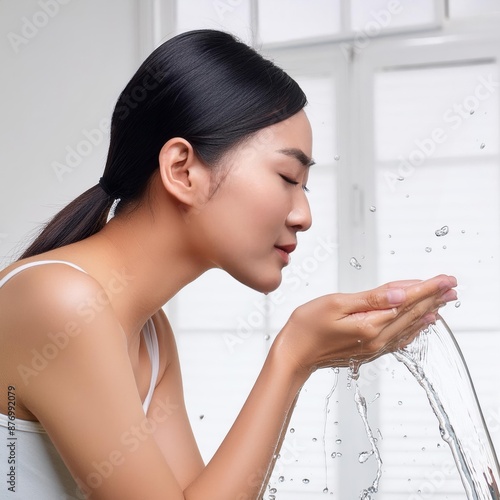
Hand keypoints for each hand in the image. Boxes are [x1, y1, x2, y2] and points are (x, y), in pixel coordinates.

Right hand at [276, 274, 457, 374]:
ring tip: (444, 301)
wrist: (294, 354)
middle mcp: (377, 338)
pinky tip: (421, 324)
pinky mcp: (369, 350)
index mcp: (370, 324)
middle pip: (412, 314)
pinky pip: (400, 338)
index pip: (406, 301)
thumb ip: (371, 299)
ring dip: (428, 311)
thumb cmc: (307, 326)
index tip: (445, 278)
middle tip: (452, 285)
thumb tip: (401, 294)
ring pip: (409, 326)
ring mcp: (374, 346)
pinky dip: (414, 328)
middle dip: (434, 297)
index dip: (427, 288)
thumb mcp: (335, 304)